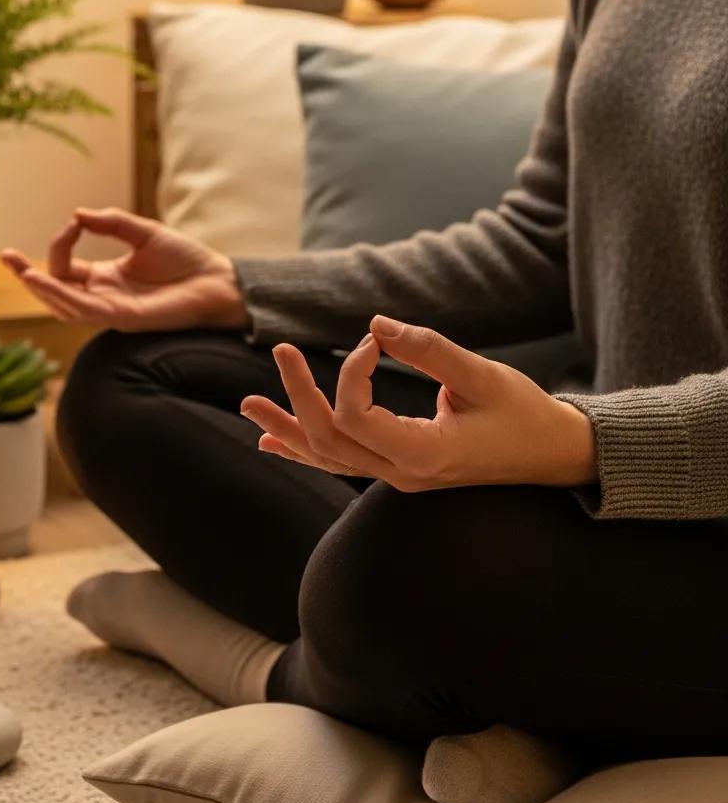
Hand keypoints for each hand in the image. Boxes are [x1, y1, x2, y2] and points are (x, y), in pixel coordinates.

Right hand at [1, 207, 247, 332]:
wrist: (218, 282)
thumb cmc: (186, 261)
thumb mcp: (144, 232)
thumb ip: (112, 223)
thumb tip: (77, 214)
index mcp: (106, 278)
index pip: (66, 267)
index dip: (61, 243)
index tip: (72, 222)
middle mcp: (104, 297)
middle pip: (56, 291)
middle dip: (29, 275)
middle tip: (6, 256)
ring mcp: (112, 310)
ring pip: (64, 305)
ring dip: (41, 288)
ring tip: (21, 270)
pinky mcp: (124, 319)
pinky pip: (85, 310)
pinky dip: (63, 296)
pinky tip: (46, 281)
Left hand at [240, 315, 596, 491]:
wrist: (554, 456)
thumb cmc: (524, 414)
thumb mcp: (482, 376)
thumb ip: (428, 349)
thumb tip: (376, 323)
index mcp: (423, 454)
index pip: (357, 417)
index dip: (352, 372)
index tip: (373, 341)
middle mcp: (402, 475)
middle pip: (329, 439)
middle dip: (298, 394)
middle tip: (280, 349)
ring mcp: (398, 479)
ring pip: (326, 457)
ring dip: (287, 427)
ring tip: (248, 405)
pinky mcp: (399, 471)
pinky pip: (340, 465)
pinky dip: (304, 450)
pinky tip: (272, 440)